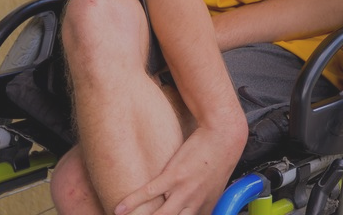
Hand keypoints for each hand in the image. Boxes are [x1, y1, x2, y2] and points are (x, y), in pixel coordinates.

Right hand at [114, 121, 246, 214]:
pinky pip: (149, 192)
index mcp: (205, 207)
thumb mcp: (215, 186)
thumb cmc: (219, 158)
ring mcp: (183, 190)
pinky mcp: (174, 175)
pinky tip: (119, 209)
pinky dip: (132, 201)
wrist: (223, 135)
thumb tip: (192, 209)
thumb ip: (203, 201)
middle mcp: (194, 203)